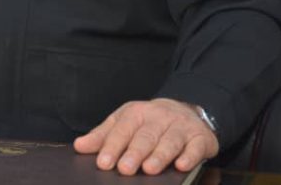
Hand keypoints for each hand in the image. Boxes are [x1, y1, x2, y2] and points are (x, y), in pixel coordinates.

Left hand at [73, 98, 217, 174]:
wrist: (187, 110)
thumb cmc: (149, 122)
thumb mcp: (124, 122)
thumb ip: (103, 135)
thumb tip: (80, 146)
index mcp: (137, 112)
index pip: (122, 129)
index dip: (112, 146)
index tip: (103, 163)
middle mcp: (159, 117)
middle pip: (146, 135)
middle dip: (134, 152)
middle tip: (124, 169)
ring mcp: (181, 126)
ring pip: (170, 140)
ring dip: (160, 155)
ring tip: (149, 169)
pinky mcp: (200, 138)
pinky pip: (196, 147)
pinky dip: (190, 156)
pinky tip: (182, 165)